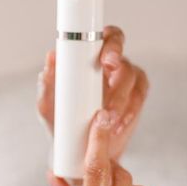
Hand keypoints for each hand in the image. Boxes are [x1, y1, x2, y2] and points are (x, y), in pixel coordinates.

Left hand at [38, 0, 149, 160]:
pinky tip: (118, 123)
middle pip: (121, 47)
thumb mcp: (47, 104)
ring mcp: (125, 80)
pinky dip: (130, 110)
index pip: (102, 35)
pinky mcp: (135, 99)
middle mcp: (109, 63)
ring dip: (120, 97)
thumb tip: (51, 56)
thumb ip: (47, 82)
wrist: (75, 151)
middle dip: (117, 58)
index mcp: (87, 56)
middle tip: (108, 74)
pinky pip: (139, 98)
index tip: (104, 57)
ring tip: (107, 117)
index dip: (108, 39)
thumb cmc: (60, 121)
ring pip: (131, 76)